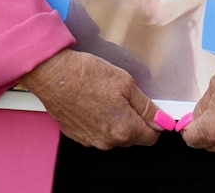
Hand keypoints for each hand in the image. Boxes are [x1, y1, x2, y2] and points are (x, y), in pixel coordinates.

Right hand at [18, 49, 164, 149]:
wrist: (52, 75)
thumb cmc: (86, 75)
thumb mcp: (125, 83)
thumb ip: (146, 106)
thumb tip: (162, 120)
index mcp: (123, 130)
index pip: (151, 137)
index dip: (154, 123)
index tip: (152, 111)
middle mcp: (107, 141)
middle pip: (132, 137)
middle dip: (134, 120)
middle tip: (125, 96)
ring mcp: (90, 140)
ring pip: (113, 134)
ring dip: (115, 120)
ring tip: (106, 96)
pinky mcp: (76, 135)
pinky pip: (96, 132)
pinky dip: (98, 120)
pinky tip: (92, 101)